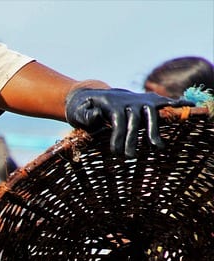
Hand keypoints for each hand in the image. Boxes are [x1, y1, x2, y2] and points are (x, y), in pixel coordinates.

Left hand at [65, 88, 192, 157]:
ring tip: (157, 149)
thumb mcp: (77, 111)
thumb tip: (97, 116)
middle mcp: (129, 101)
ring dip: (154, 131)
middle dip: (134, 140)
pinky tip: (191, 106)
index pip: (118, 121)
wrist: (93, 94)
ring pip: (151, 115)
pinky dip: (178, 103)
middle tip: (130, 157)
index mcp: (112, 104)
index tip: (116, 153)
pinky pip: (165, 102)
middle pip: (135, 120)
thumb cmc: (84, 109)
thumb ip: (84, 115)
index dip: (118, 137)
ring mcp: (141, 100)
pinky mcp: (150, 100)